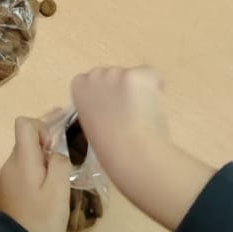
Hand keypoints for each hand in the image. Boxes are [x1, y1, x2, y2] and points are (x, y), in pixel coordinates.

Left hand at [0, 116, 71, 231]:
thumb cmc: (43, 217)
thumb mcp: (58, 189)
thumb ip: (59, 162)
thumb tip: (56, 149)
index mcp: (21, 159)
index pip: (24, 124)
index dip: (42, 126)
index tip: (54, 145)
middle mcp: (10, 163)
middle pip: (26, 138)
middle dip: (46, 139)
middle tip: (69, 141)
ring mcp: (8, 176)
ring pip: (26, 155)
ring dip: (43, 155)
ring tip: (62, 167)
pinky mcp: (10, 188)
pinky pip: (24, 168)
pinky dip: (37, 168)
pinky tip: (51, 181)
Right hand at [71, 67, 213, 231]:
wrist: (132, 158)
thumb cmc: (109, 156)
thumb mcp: (90, 135)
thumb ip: (93, 118)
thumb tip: (104, 119)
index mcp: (76, 89)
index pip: (92, 81)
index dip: (106, 99)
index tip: (113, 117)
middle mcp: (93, 75)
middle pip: (113, 76)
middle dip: (123, 93)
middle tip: (131, 120)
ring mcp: (116, 73)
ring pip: (134, 76)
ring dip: (140, 93)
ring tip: (144, 120)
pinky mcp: (138, 75)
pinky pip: (151, 76)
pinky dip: (155, 88)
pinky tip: (155, 109)